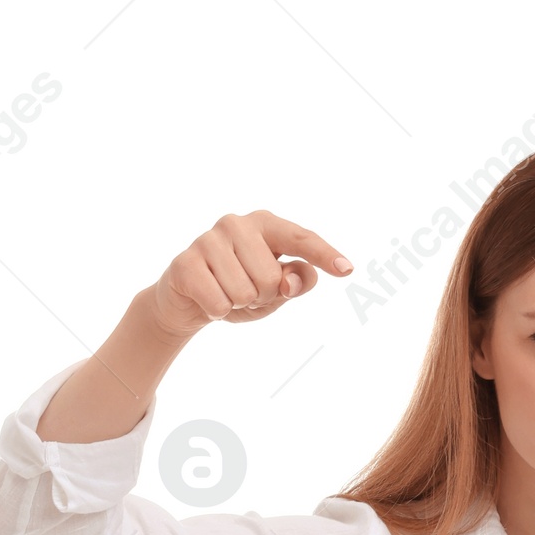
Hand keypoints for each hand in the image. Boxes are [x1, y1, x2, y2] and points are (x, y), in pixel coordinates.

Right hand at [151, 209, 351, 335]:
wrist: (188, 300)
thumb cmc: (240, 288)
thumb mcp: (276, 290)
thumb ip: (296, 281)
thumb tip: (294, 279)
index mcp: (265, 224)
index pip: (300, 239)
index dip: (324, 255)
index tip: (348, 269)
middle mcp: (237, 223)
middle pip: (271, 279)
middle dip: (262, 296)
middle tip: (244, 291)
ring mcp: (209, 240)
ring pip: (244, 292)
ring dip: (238, 304)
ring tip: (226, 292)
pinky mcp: (186, 263)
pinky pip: (219, 303)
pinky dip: (217, 312)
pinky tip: (207, 298)